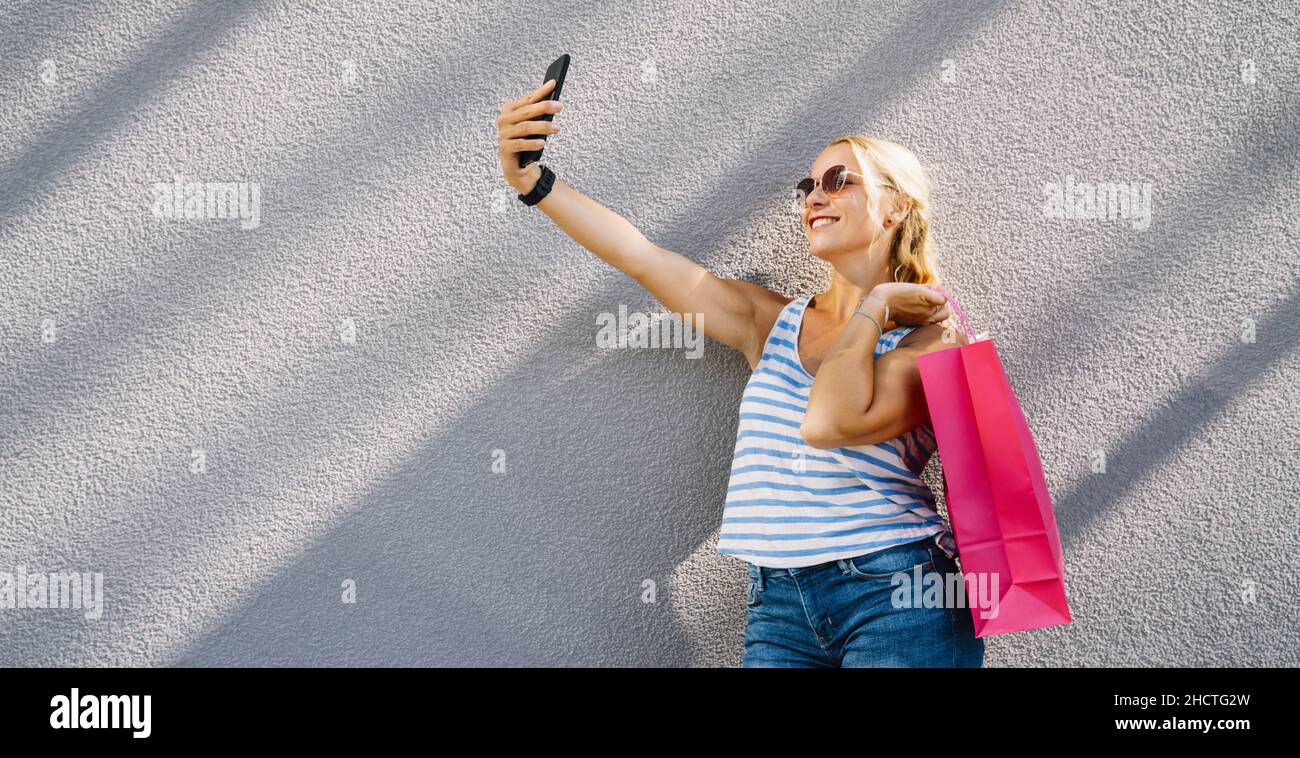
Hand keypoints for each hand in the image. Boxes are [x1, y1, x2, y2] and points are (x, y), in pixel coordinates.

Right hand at [497, 78, 562, 194]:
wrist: (517, 165)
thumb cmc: (527, 140)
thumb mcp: (533, 125)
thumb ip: (538, 113)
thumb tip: (555, 101)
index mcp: (510, 109)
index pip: (528, 99)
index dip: (541, 91)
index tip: (554, 84)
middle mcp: (504, 119)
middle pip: (526, 112)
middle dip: (544, 107)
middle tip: (559, 106)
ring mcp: (503, 134)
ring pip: (525, 127)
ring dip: (542, 127)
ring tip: (557, 128)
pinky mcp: (505, 148)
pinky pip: (520, 144)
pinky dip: (532, 143)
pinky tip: (542, 143)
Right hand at [868, 283, 949, 328]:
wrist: (881, 305)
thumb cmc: (895, 292)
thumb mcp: (914, 286)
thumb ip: (929, 289)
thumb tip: (938, 289)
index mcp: (928, 300)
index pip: (944, 299)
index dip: (941, 293)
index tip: (935, 289)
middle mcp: (928, 312)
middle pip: (944, 310)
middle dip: (941, 304)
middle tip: (933, 297)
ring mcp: (923, 320)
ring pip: (939, 317)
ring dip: (936, 311)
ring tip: (926, 304)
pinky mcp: (917, 324)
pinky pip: (930, 321)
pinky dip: (929, 316)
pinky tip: (920, 310)